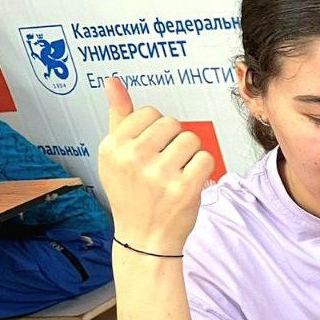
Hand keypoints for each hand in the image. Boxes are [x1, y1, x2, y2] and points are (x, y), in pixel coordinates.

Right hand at [97, 77, 213, 253]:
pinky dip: (203, 168)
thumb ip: (119, 117)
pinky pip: (206, 158)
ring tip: (177, 172)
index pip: (149, 113)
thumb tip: (113, 81)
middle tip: (166, 164)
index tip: (152, 150)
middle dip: (175, 140)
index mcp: (113, 147)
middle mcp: (133, 158)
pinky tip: (190, 181)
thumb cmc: (131, 194)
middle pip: (173, 123)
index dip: (157, 130)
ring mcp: (159, 174)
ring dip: (191, 154)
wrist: (144, 238)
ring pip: (191, 139)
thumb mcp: (115, 156)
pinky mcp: (184, 188)